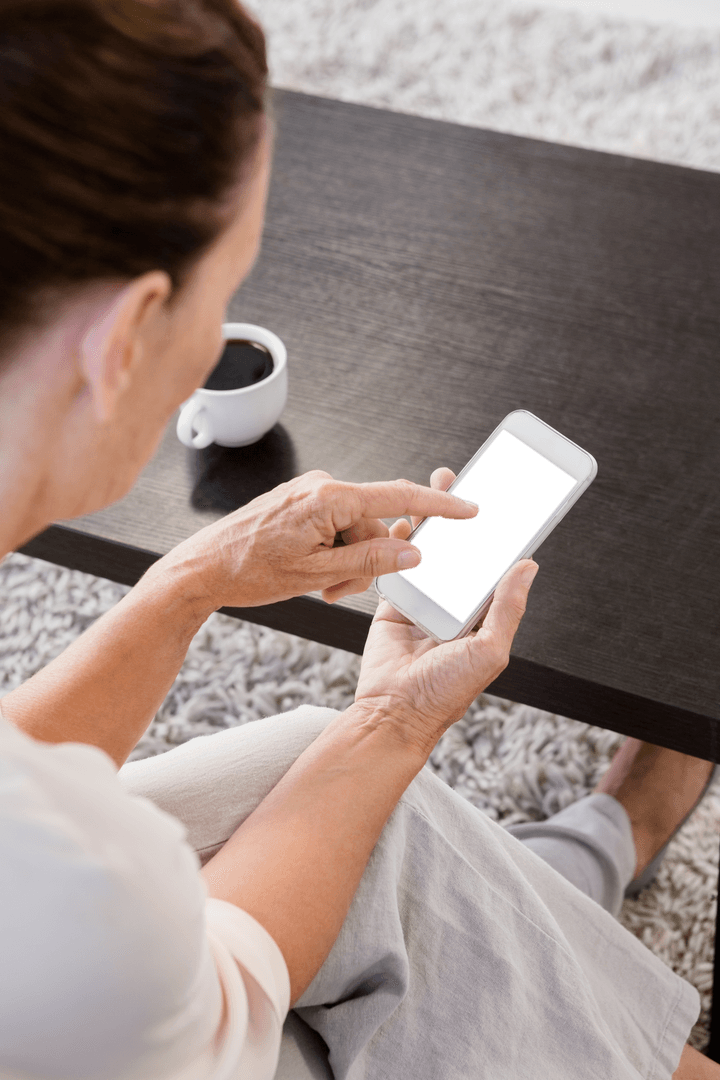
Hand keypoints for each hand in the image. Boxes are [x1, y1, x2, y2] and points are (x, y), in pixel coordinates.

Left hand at [158, 469, 478, 609]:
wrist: (203, 567)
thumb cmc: (251, 571)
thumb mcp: (317, 575)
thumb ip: (370, 560)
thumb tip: (412, 550)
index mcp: (329, 499)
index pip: (397, 497)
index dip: (438, 506)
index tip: (468, 508)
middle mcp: (323, 486)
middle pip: (376, 524)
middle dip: (368, 560)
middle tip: (338, 591)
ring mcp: (311, 492)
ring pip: (356, 529)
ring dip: (347, 561)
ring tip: (319, 586)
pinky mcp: (302, 501)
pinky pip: (336, 526)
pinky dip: (333, 551)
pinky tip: (311, 571)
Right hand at [354, 467, 538, 757]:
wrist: (392, 712)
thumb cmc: (445, 693)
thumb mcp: (488, 652)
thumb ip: (507, 609)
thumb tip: (528, 565)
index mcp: (483, 615)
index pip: (497, 566)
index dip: (503, 534)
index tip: (509, 502)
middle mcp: (456, 605)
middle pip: (464, 551)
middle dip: (465, 517)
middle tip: (470, 478)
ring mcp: (425, 601)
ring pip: (432, 552)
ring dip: (433, 521)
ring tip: (436, 485)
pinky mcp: (395, 602)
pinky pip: (400, 565)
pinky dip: (401, 542)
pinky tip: (405, 519)